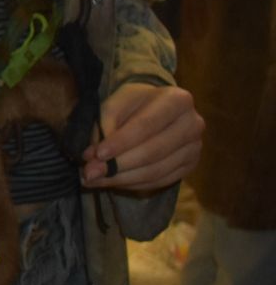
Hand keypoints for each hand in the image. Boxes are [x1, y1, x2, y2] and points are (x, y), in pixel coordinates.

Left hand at [81, 82, 201, 191]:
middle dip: (118, 165)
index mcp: (176, 100)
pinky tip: (112, 181)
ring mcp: (195, 147)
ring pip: (156, 171)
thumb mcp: (115, 104)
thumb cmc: (132, 104)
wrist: (156, 108)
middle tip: (89, 173)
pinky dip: (133, 184)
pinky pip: (160, 181)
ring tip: (94, 179)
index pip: (146, 125)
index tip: (97, 154)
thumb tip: (92, 160)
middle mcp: (193, 124)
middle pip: (153, 151)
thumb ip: (103, 127)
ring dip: (121, 178)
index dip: (121, 142)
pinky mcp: (190, 165)